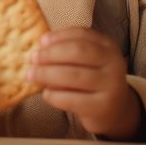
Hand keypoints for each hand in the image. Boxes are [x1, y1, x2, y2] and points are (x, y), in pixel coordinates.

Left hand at [27, 27, 144, 139]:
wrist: (115, 110)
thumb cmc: (93, 80)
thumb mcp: (88, 61)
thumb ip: (69, 51)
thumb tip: (39, 48)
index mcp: (108, 46)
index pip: (82, 34)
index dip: (59, 36)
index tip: (41, 41)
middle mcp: (113, 63)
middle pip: (78, 52)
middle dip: (51, 54)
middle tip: (32, 58)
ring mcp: (111, 85)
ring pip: (74, 75)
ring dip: (47, 74)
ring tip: (31, 75)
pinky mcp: (102, 107)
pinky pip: (73, 99)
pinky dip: (55, 95)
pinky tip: (46, 93)